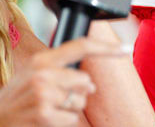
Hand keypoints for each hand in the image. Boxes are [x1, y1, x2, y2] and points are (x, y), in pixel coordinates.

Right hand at [0, 37, 123, 126]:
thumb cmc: (18, 98)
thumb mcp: (34, 74)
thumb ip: (59, 70)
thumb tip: (90, 82)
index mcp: (41, 60)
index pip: (81, 46)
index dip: (107, 48)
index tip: (126, 48)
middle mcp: (43, 74)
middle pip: (86, 81)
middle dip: (78, 93)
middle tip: (55, 98)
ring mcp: (43, 94)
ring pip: (81, 100)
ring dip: (69, 108)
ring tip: (48, 109)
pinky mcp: (45, 114)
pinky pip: (72, 118)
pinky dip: (64, 122)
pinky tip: (47, 119)